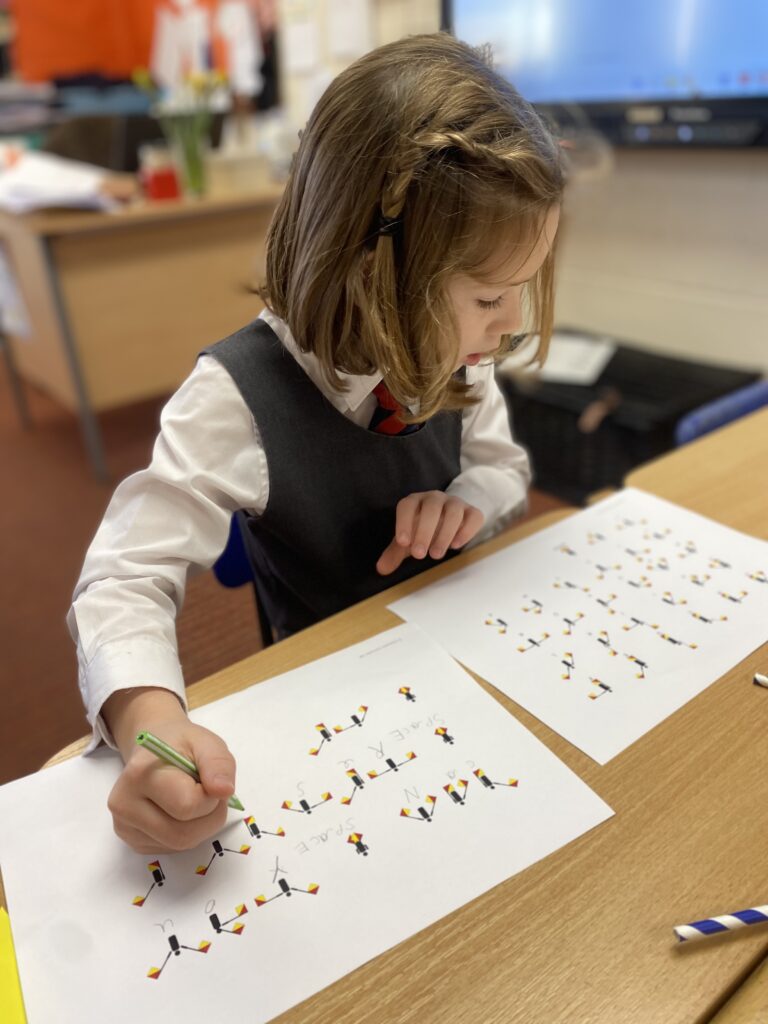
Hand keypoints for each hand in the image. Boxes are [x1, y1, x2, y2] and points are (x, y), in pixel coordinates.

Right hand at [103, 688, 237, 853]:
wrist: (153, 751)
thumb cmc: (181, 745)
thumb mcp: (206, 743)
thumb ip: (219, 764)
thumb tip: (224, 791)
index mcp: (140, 774)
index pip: (187, 806)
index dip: (210, 797)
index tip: (208, 780)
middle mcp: (124, 804)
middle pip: (183, 834)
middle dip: (209, 817)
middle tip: (209, 794)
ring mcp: (125, 826)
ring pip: (179, 845)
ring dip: (201, 827)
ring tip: (196, 800)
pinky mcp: (132, 841)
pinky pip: (172, 849)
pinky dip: (187, 833)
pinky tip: (180, 812)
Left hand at [376, 491, 483, 575]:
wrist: (447, 518)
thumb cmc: (422, 529)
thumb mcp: (408, 540)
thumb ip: (394, 553)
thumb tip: (381, 569)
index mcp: (415, 501)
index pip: (407, 505)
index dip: (403, 522)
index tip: (402, 543)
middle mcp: (434, 498)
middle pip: (431, 508)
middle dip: (424, 531)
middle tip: (419, 555)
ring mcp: (455, 503)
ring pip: (453, 511)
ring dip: (444, 533)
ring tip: (436, 555)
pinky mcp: (472, 512)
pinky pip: (474, 516)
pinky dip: (466, 530)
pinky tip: (456, 546)